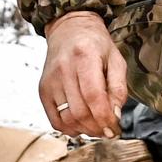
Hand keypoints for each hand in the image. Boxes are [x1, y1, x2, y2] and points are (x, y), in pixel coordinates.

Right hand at [39, 11, 128, 137]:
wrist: (69, 30)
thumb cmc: (96, 45)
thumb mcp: (116, 60)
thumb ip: (119, 88)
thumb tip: (115, 115)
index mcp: (85, 57)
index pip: (93, 96)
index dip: (105, 118)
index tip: (115, 128)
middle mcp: (64, 69)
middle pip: (79, 111)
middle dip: (97, 128)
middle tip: (109, 131)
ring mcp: (50, 80)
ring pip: (66, 118)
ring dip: (84, 130)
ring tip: (97, 128)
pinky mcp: (43, 89)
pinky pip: (53, 118)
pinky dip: (68, 128)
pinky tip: (81, 126)